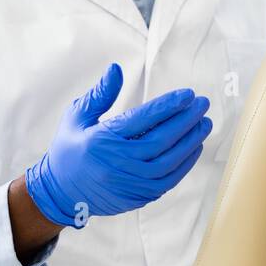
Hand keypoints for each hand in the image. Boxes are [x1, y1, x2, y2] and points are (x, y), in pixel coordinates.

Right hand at [25, 63, 211, 226]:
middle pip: (161, 139)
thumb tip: (116, 69)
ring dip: (191, 141)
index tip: (188, 94)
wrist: (60, 193)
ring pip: (169, 161)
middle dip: (186, 120)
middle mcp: (118, 163)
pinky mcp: (138, 196)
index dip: (168, 105)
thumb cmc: (70, 150)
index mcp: (102, 140)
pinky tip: (195, 147)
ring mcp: (130, 183)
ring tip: (204, 123)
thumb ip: (100, 94)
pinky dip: (185, 163)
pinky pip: (169, 180)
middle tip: (203, 104)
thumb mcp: (77, 117)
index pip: (142, 119)